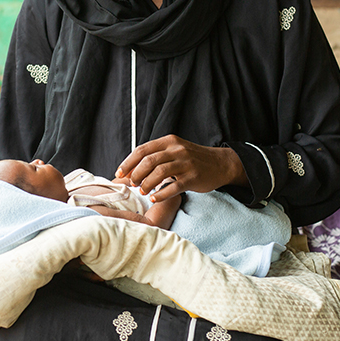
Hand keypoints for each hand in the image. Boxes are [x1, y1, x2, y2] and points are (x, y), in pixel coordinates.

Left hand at [115, 135, 246, 202]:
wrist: (220, 163)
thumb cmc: (193, 159)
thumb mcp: (175, 150)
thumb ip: (157, 155)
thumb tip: (131, 168)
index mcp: (169, 142)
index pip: (142, 150)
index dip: (128, 162)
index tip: (119, 174)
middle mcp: (177, 150)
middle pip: (149, 160)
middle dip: (136, 174)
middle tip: (131, 184)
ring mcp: (186, 163)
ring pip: (160, 172)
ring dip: (147, 183)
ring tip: (142, 191)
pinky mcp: (193, 177)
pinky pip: (174, 186)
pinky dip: (161, 194)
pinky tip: (155, 199)